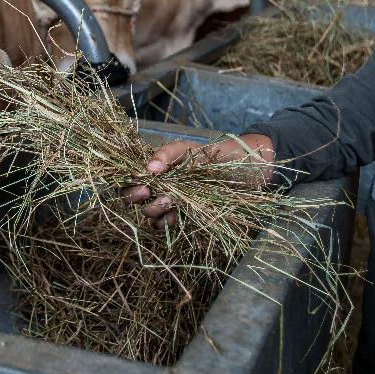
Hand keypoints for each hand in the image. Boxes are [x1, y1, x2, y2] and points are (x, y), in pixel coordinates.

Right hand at [121, 134, 274, 226]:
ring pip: (147, 212)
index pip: (129, 175)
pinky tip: (175, 216)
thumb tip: (148, 168)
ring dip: (152, 210)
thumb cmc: (218, 156)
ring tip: (169, 203)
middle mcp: (158, 184)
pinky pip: (163, 224)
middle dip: (136, 198)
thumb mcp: (192, 150)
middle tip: (149, 194)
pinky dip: (165, 222)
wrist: (247, 173)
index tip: (142, 185)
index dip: (127, 183)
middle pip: (132, 196)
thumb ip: (168, 154)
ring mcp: (169, 200)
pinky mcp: (181, 215)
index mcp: (155, 165)